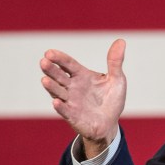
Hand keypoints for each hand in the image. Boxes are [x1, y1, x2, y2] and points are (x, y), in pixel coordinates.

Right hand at [40, 39, 126, 158]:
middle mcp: (72, 87)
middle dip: (51, 69)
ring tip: (45, 80)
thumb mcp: (117, 79)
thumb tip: (121, 41)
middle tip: (43, 61)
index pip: (68, 64)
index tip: (49, 52)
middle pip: (59, 76)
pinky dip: (60, 107)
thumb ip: (115, 62)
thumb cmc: (111, 100)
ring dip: (52, 87)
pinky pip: (65, 111)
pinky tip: (56, 102)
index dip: (60, 58)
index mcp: (81, 76)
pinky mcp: (73, 116)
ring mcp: (71, 102)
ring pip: (58, 92)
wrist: (110, 123)